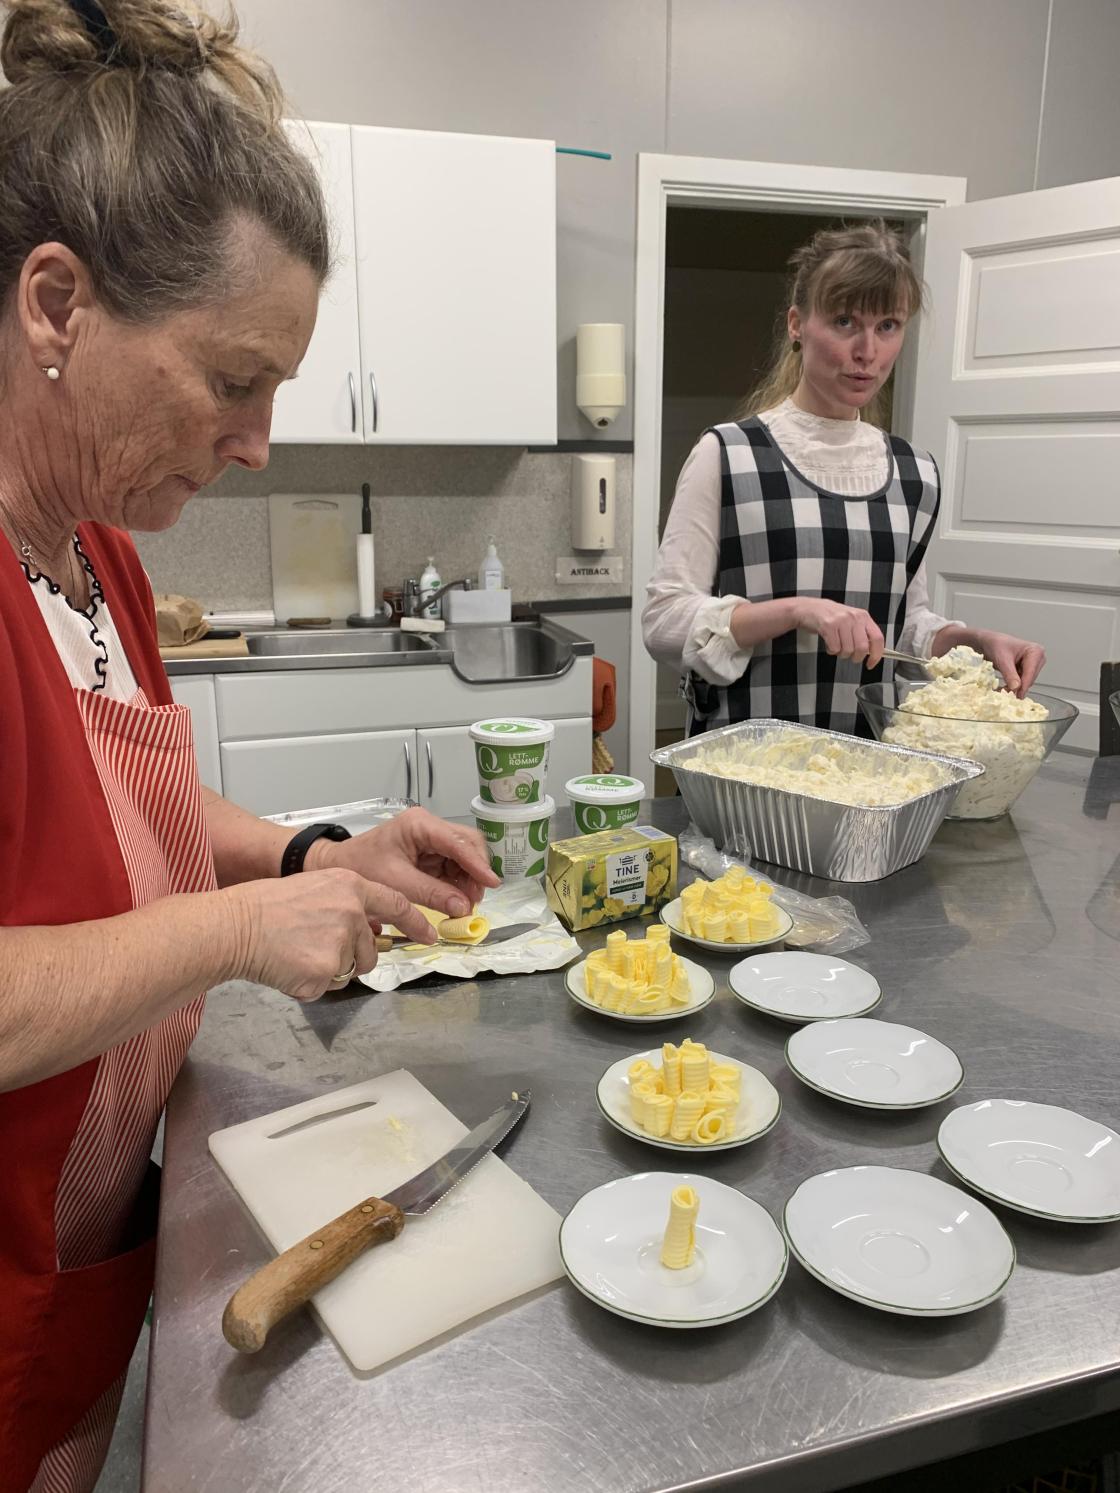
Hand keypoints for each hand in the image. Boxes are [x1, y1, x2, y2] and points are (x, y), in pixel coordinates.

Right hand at [225, 868, 436, 1001]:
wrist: (236, 926)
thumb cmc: (266, 907)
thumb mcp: (315, 888)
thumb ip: (345, 905)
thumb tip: (364, 930)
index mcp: (350, 886)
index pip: (396, 903)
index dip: (415, 921)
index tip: (430, 934)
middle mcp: (352, 912)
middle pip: (370, 949)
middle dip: (352, 957)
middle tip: (315, 948)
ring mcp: (341, 942)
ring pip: (351, 969)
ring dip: (329, 969)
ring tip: (297, 953)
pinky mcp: (327, 970)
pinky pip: (328, 986)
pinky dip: (310, 984)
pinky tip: (289, 966)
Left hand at [317, 806, 499, 919]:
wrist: (339, 866)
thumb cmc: (361, 868)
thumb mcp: (396, 883)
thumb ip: (432, 894)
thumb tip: (463, 907)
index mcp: (419, 825)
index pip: (458, 842)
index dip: (477, 863)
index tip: (492, 883)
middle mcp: (429, 827)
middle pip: (466, 844)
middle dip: (475, 871)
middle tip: (476, 899)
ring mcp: (430, 839)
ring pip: (463, 856)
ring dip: (469, 879)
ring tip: (467, 903)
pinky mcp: (429, 853)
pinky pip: (453, 866)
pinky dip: (458, 882)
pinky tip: (458, 898)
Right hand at [794, 598, 884, 666]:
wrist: (808, 608)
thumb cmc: (830, 616)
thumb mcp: (851, 620)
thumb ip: (862, 634)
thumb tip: (872, 652)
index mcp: (863, 616)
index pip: (877, 638)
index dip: (876, 655)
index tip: (871, 663)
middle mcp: (854, 617)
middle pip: (862, 647)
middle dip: (856, 658)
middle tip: (851, 657)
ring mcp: (841, 620)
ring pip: (848, 650)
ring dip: (841, 654)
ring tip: (837, 646)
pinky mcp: (828, 625)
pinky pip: (835, 648)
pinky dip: (831, 651)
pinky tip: (829, 643)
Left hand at [970, 629, 1045, 696]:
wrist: (988, 642)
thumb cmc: (995, 645)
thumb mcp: (1002, 659)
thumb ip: (1009, 674)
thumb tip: (1016, 688)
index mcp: (1035, 651)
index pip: (1031, 672)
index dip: (1023, 685)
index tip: (1017, 696)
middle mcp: (1038, 658)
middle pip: (1030, 679)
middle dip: (1018, 687)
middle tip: (1005, 694)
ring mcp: (1033, 665)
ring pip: (1025, 682)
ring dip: (1015, 688)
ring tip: (1002, 690)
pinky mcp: (1026, 670)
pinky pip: (1021, 682)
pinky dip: (1013, 686)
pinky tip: (1004, 688)